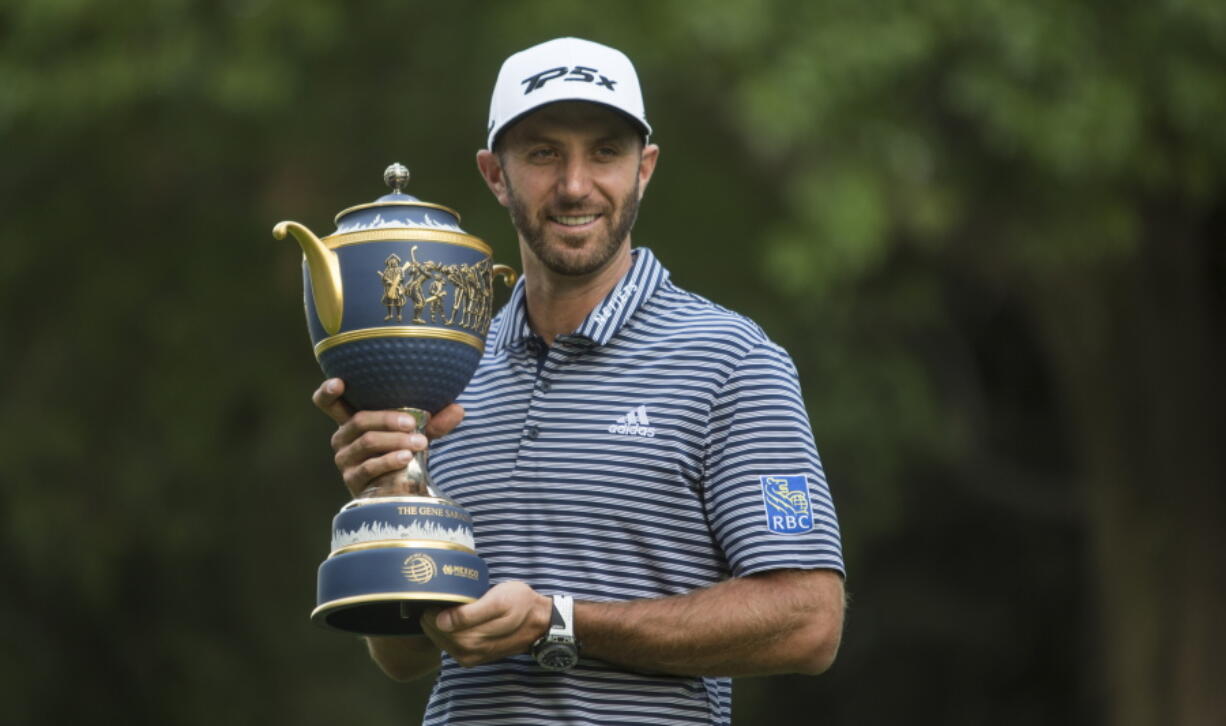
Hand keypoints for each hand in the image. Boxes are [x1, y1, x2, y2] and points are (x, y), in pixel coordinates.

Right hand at [312, 378, 464, 497]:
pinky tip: (406, 457)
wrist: (404, 489)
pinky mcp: (353, 479)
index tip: (339, 382)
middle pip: (358, 420)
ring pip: (367, 442)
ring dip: (395, 440)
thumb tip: (458, 409)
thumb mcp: (419, 432)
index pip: (327, 402)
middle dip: (387, 419)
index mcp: (353, 420)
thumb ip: (436, 421)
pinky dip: (389, 460)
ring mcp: (345, 459)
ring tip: (419, 443)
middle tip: (413, 423)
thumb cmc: (405, 450)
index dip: (328, 391)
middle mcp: (343, 437)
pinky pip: (369, 466)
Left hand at [421, 582, 552, 667]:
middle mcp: (467, 653)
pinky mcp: (472, 657)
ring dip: (438, 623)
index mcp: (471, 640)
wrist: (539, 622)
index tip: (439, 593)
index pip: (434, 624)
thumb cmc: (520, 604)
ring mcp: (469, 657)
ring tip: (448, 604)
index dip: (432, 607)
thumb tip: (440, 622)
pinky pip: (449, 644)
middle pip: (434, 633)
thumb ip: (468, 613)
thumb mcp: (497, 601)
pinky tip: (454, 618)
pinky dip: (447, 631)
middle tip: (442, 596)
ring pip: (440, 640)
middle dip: (432, 615)